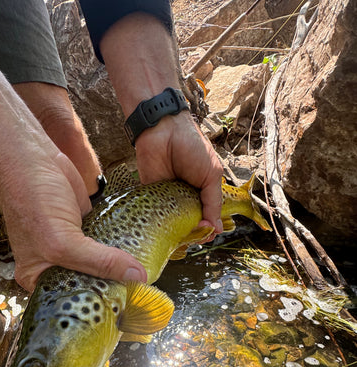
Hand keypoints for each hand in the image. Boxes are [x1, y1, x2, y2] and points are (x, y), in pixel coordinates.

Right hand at [0, 151, 146, 291]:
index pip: (71, 299)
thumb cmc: (31, 199)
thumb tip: (137, 276)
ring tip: (145, 278)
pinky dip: (121, 247)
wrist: (31, 157)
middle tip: (141, 295)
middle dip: (112, 286)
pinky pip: (108, 244)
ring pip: (101, 264)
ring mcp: (71, 246)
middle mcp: (54, 265)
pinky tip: (140, 254)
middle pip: (89, 283)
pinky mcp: (86, 228)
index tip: (125, 309)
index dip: (96, 304)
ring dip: (120, 267)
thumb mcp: (62, 240)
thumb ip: (99, 261)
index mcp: (38, 277)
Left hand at [135, 111, 223, 233]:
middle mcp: (185, 199)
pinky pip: (153, 215)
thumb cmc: (192, 147)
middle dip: (193, 234)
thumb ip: (213, 202)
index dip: (208, 230)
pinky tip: (163, 231)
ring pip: (171, 224)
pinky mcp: (149, 197)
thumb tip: (216, 229)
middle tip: (196, 236)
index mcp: (202, 194)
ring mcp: (167, 199)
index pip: (207, 220)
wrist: (163, 130)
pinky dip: (157, 224)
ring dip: (176, 233)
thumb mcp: (211, 175)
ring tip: (182, 236)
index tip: (208, 234)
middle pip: (189, 226)